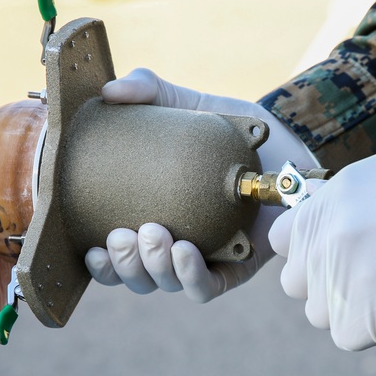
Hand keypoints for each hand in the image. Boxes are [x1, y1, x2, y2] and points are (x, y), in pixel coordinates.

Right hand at [84, 68, 317, 301]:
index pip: (116, 256)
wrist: (284, 141)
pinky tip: (184, 251)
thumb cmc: (229, 130)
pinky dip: (191, 276)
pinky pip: (208, 287)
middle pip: (139, 277)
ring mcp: (206, 259)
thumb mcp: (185, 106)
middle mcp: (175, 246)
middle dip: (125, 265)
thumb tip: (109, 91)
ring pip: (168, 283)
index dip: (102, 264)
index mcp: (152, 219)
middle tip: (124, 235)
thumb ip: (148, 89)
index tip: (92, 248)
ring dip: (153, 268)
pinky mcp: (236, 267)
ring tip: (152, 235)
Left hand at [268, 145, 375, 349]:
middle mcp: (321, 243)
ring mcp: (337, 282)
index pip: (280, 241)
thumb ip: (340, 200)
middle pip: (296, 282)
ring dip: (349, 307)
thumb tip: (317, 209)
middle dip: (326, 280)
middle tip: (372, 272)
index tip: (337, 251)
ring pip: (320, 313)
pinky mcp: (362, 319)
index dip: (310, 248)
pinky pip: (347, 336)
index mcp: (320, 206)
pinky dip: (374, 328)